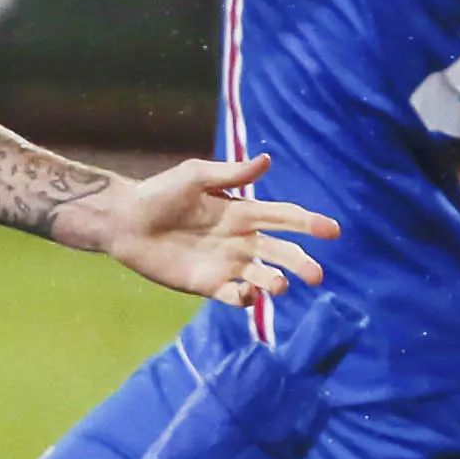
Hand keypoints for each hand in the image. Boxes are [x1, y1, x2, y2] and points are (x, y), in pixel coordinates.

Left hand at [54, 152, 339, 304]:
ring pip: (262, 277)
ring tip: (278, 285)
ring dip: (275, 283)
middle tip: (317, 276)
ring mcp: (226, 264)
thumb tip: (268, 160)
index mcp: (242, 212)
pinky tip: (244, 293)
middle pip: (281, 252)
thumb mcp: (196, 175)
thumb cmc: (159, 193)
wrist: (126, 221)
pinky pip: (233, 295)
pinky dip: (244, 298)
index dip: (309, 223)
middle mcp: (240, 240)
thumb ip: (231, 174)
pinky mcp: (207, 284)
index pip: (284, 217)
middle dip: (301, 263)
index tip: (333, 231)